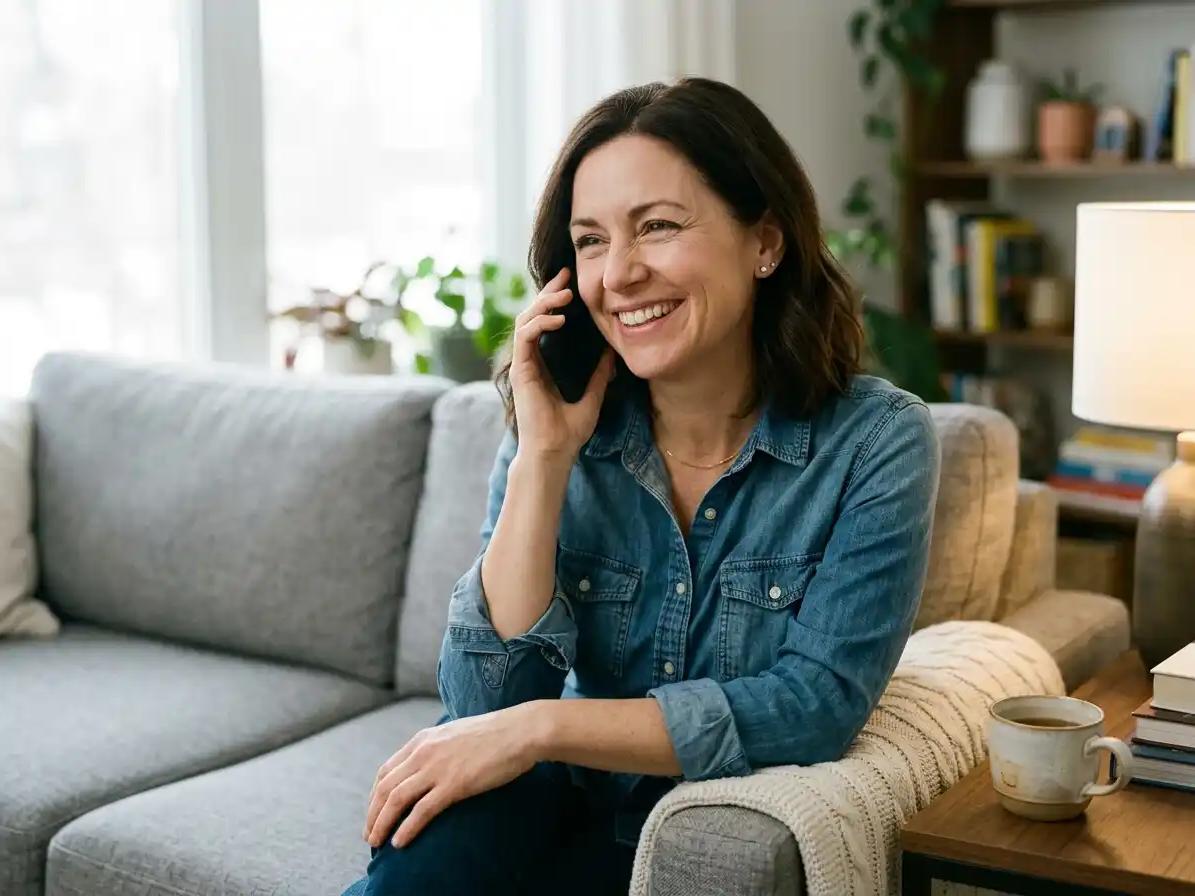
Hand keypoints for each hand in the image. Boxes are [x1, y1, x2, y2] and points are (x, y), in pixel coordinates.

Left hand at [363, 703, 544, 848]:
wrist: (520, 731)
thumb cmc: (494, 734)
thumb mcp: (455, 734)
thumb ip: (438, 748)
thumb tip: (432, 765)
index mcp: (423, 739)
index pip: (386, 771)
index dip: (374, 796)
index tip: (373, 813)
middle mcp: (423, 752)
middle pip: (384, 787)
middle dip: (372, 814)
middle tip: (369, 835)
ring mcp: (437, 767)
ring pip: (396, 799)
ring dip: (382, 824)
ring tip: (376, 842)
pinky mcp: (454, 784)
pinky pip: (421, 811)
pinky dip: (406, 828)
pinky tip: (400, 842)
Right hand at [509, 267, 615, 461]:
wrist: (555, 451)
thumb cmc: (569, 431)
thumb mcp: (593, 396)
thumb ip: (600, 375)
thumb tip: (613, 354)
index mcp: (544, 363)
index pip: (545, 322)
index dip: (555, 301)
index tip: (570, 283)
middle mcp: (530, 360)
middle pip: (533, 314)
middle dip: (548, 292)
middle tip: (565, 276)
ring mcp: (523, 364)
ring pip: (525, 319)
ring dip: (543, 303)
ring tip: (563, 294)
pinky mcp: (520, 370)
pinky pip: (525, 336)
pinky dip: (540, 323)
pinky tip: (558, 319)